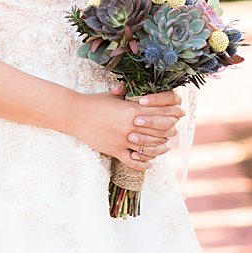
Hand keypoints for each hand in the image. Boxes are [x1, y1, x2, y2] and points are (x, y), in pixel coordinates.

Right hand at [67, 87, 183, 168]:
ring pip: (150, 148)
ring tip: (165, 147)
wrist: (75, 114)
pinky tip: (150, 163)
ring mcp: (123, 140)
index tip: (177, 116)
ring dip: (161, 149)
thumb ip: (125, 93)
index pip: (161, 114)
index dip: (172, 116)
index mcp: (132, 110)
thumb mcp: (112, 96)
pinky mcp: (115, 150)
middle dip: (169, 132)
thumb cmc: (93, 103)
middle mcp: (131, 126)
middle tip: (172, 133)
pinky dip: (144, 164)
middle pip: (160, 132)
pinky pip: (134, 161)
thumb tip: (129, 88)